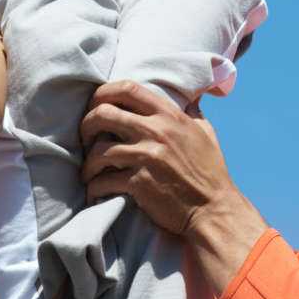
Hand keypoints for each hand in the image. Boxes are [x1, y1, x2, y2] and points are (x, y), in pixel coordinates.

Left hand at [80, 82, 235, 236]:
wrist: (213, 209)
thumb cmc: (210, 171)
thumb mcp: (205, 133)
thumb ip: (193, 112)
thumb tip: (191, 97)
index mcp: (169, 115)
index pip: (127, 89)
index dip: (103, 92)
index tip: (95, 104)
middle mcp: (155, 131)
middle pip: (103, 114)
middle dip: (86, 124)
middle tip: (85, 138)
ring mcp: (146, 157)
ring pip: (98, 150)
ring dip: (87, 163)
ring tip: (89, 171)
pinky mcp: (139, 183)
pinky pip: (103, 180)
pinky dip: (93, 187)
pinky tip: (95, 190)